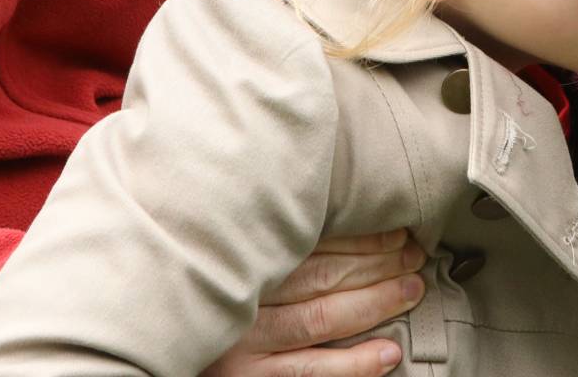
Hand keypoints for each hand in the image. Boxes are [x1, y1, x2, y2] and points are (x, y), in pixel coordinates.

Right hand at [200, 230, 426, 376]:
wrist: (163, 351)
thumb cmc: (208, 304)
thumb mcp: (230, 264)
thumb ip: (269, 244)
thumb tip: (333, 217)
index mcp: (239, 260)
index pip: (310, 242)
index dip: (361, 237)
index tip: (398, 231)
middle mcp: (241, 299)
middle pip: (322, 276)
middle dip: (378, 263)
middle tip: (415, 255)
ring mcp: (245, 345)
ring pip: (323, 317)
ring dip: (376, 302)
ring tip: (412, 290)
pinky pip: (312, 372)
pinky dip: (356, 363)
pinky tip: (388, 354)